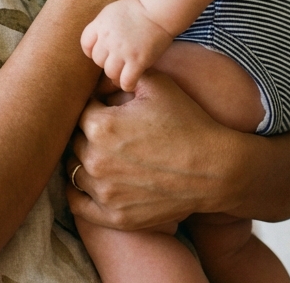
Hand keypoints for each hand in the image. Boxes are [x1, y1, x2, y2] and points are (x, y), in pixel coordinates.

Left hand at [67, 71, 289, 229]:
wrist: (216, 169)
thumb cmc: (186, 121)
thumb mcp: (155, 84)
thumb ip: (121, 74)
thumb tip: (98, 73)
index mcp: (100, 125)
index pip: (79, 111)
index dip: (94, 106)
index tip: (107, 107)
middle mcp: (95, 160)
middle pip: (74, 140)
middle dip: (87, 131)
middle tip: (109, 129)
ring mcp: (104, 192)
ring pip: (73, 170)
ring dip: (82, 159)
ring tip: (103, 152)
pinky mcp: (115, 217)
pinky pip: (78, 204)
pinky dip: (80, 192)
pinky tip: (93, 180)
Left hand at [81, 0, 172, 91]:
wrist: (158, 10)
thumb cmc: (137, 9)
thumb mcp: (112, 12)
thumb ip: (102, 26)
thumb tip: (96, 42)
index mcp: (100, 25)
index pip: (86, 44)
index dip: (92, 51)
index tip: (102, 52)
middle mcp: (108, 38)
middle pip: (98, 60)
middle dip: (106, 62)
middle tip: (117, 61)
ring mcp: (123, 51)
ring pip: (110, 73)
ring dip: (116, 75)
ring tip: (123, 73)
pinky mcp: (138, 61)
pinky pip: (126, 81)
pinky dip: (127, 85)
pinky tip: (132, 82)